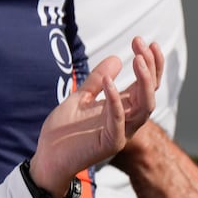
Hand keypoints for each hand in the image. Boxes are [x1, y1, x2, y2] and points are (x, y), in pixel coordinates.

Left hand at [29, 37, 163, 193]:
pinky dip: (115, 100)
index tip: (141, 41)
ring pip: (145, 107)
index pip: (144, 84)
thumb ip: (97, 80)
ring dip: (143, 82)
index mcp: (122, 109)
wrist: (47, 157)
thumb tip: (117, 58)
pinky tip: (109, 81)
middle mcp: (126, 120)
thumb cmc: (64, 131)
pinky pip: (118, 120)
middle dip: (150, 66)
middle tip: (141, 43)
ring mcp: (121, 133)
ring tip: (138, 59)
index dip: (148, 63)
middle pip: (150, 92)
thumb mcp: (80, 97)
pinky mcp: (110, 144)